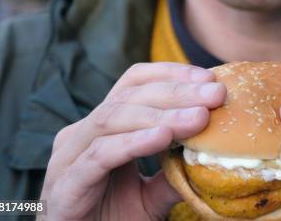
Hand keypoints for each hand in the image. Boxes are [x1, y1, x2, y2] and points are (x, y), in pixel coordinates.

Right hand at [40, 62, 226, 219]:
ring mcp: (69, 158)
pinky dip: (134, 142)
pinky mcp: (65, 185)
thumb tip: (213, 152)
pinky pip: (100, 155)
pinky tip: (164, 137)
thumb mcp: (152, 195)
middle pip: (130, 96)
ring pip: (114, 118)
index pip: (134, 83)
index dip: (171, 74)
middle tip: (215, 93)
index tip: (208, 78)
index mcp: (102, 128)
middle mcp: (81, 135)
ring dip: (162, 115)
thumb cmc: (111, 220)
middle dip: (177, 92)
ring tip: (199, 117)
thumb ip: (174, 173)